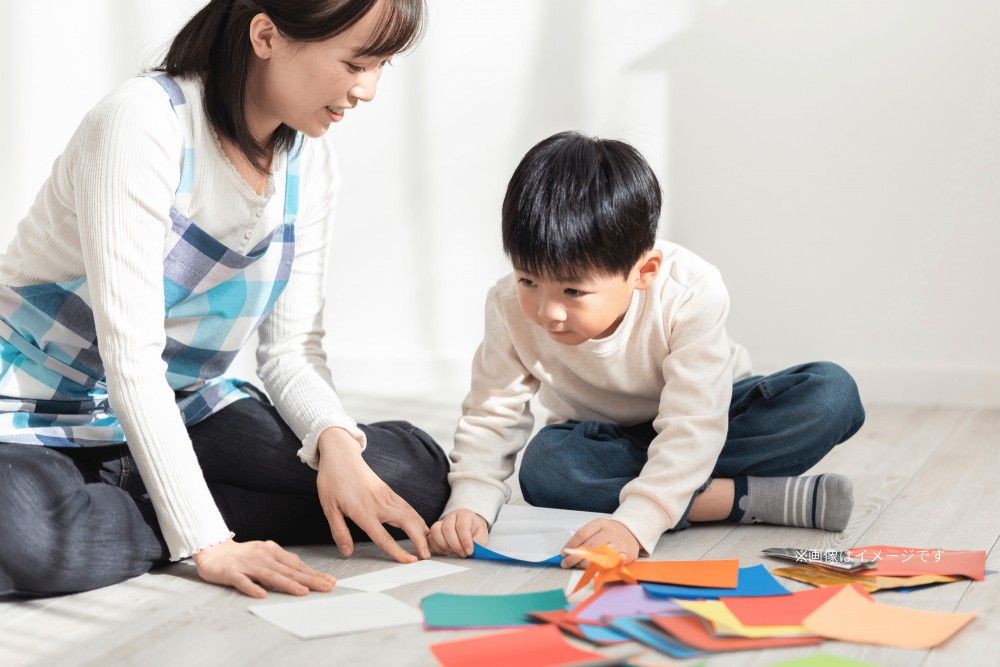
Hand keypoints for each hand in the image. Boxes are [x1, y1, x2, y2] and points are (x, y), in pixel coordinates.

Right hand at [191, 538, 335, 597]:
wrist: (212, 549)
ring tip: (303, 592)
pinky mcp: (231, 573)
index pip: (297, 565)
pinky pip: (243, 581)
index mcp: (272, 552)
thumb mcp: (266, 555)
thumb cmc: (243, 555)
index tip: (330, 581)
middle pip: (289, 570)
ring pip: (270, 576)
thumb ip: (282, 563)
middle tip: (327, 587)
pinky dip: (252, 588)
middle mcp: (263, 557)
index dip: (314, 573)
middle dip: (310, 579)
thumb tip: (303, 572)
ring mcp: (247, 565)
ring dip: (288, 584)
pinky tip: (262, 595)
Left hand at [316, 428, 430, 562]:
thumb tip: (347, 552)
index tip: (410, 561)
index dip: (398, 551)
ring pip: (411, 514)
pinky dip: (418, 518)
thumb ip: (339, 532)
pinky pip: (407, 506)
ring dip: (422, 529)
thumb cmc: (332, 480)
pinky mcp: (389, 491)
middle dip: (421, 540)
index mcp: (363, 511)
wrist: (341, 454)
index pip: (383, 537)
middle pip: (407, 523)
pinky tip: (421, 525)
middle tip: (427, 556)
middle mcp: (379, 503)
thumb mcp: (329, 508)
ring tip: (429, 544)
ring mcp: (387, 495)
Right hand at [428, 509, 488, 556]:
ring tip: (453, 552)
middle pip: (447, 528)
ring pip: (435, 531)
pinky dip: (437, 547)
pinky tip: (446, 552)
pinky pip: (430, 539)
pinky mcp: (435, 531)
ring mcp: (441, 522)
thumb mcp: (481, 536)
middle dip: (455, 545)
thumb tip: (472, 551)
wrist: (470, 528)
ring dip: (444, 545)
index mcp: (464, 515)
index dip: (465, 540)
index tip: (469, 551)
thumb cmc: (476, 532)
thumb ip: (478, 543)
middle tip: (462, 554)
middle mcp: (451, 516)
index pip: (462, 526)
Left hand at [561, 519, 640, 568]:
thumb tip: (566, 553)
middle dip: (575, 557)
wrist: (632, 531)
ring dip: (587, 564)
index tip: (563, 554)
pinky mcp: (628, 554)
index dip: (571, 545)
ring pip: (601, 556)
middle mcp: (610, 532)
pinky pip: (614, 563)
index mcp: (600, 524)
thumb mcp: (597, 529)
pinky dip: (605, 568)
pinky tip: (596, 571)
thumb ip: (583, 539)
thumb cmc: (608, 533)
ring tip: (578, 567)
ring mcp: (619, 543)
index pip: (582, 534)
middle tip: (566, 564)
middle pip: (590, 546)